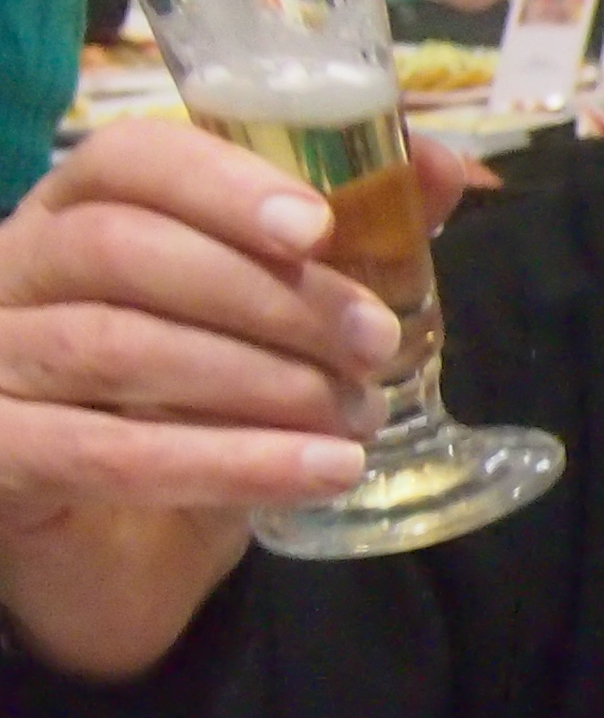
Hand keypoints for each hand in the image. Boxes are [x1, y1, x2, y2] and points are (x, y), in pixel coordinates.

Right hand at [0, 121, 476, 681]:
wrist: (123, 558)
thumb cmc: (196, 411)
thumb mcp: (277, 323)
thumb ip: (351, 240)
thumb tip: (447, 170)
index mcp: (77, 213)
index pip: (129, 159)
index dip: (223, 182)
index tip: (319, 227)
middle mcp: (14, 271)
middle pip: (122, 248)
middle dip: (267, 295)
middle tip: (377, 344)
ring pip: (114, 345)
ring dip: (259, 380)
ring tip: (359, 414)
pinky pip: (105, 452)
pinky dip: (226, 462)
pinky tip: (320, 471)